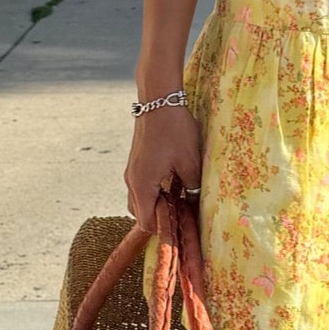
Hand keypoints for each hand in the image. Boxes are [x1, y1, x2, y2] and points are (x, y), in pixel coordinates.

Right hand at [125, 100, 202, 222]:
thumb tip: (197, 204)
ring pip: (139, 200)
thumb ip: (193, 188)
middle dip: (159, 218)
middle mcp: (132, 181)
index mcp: (142, 185)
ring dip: (156, 204)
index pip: (146, 223)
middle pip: (140, 214)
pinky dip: (153, 192)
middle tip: (182, 214)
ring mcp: (131, 171)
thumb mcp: (190, 161)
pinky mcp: (136, 162)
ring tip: (178, 199)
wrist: (158, 99)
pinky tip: (172, 183)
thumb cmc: (175, 130)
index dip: (163, 230)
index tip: (182, 227)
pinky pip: (141, 186)